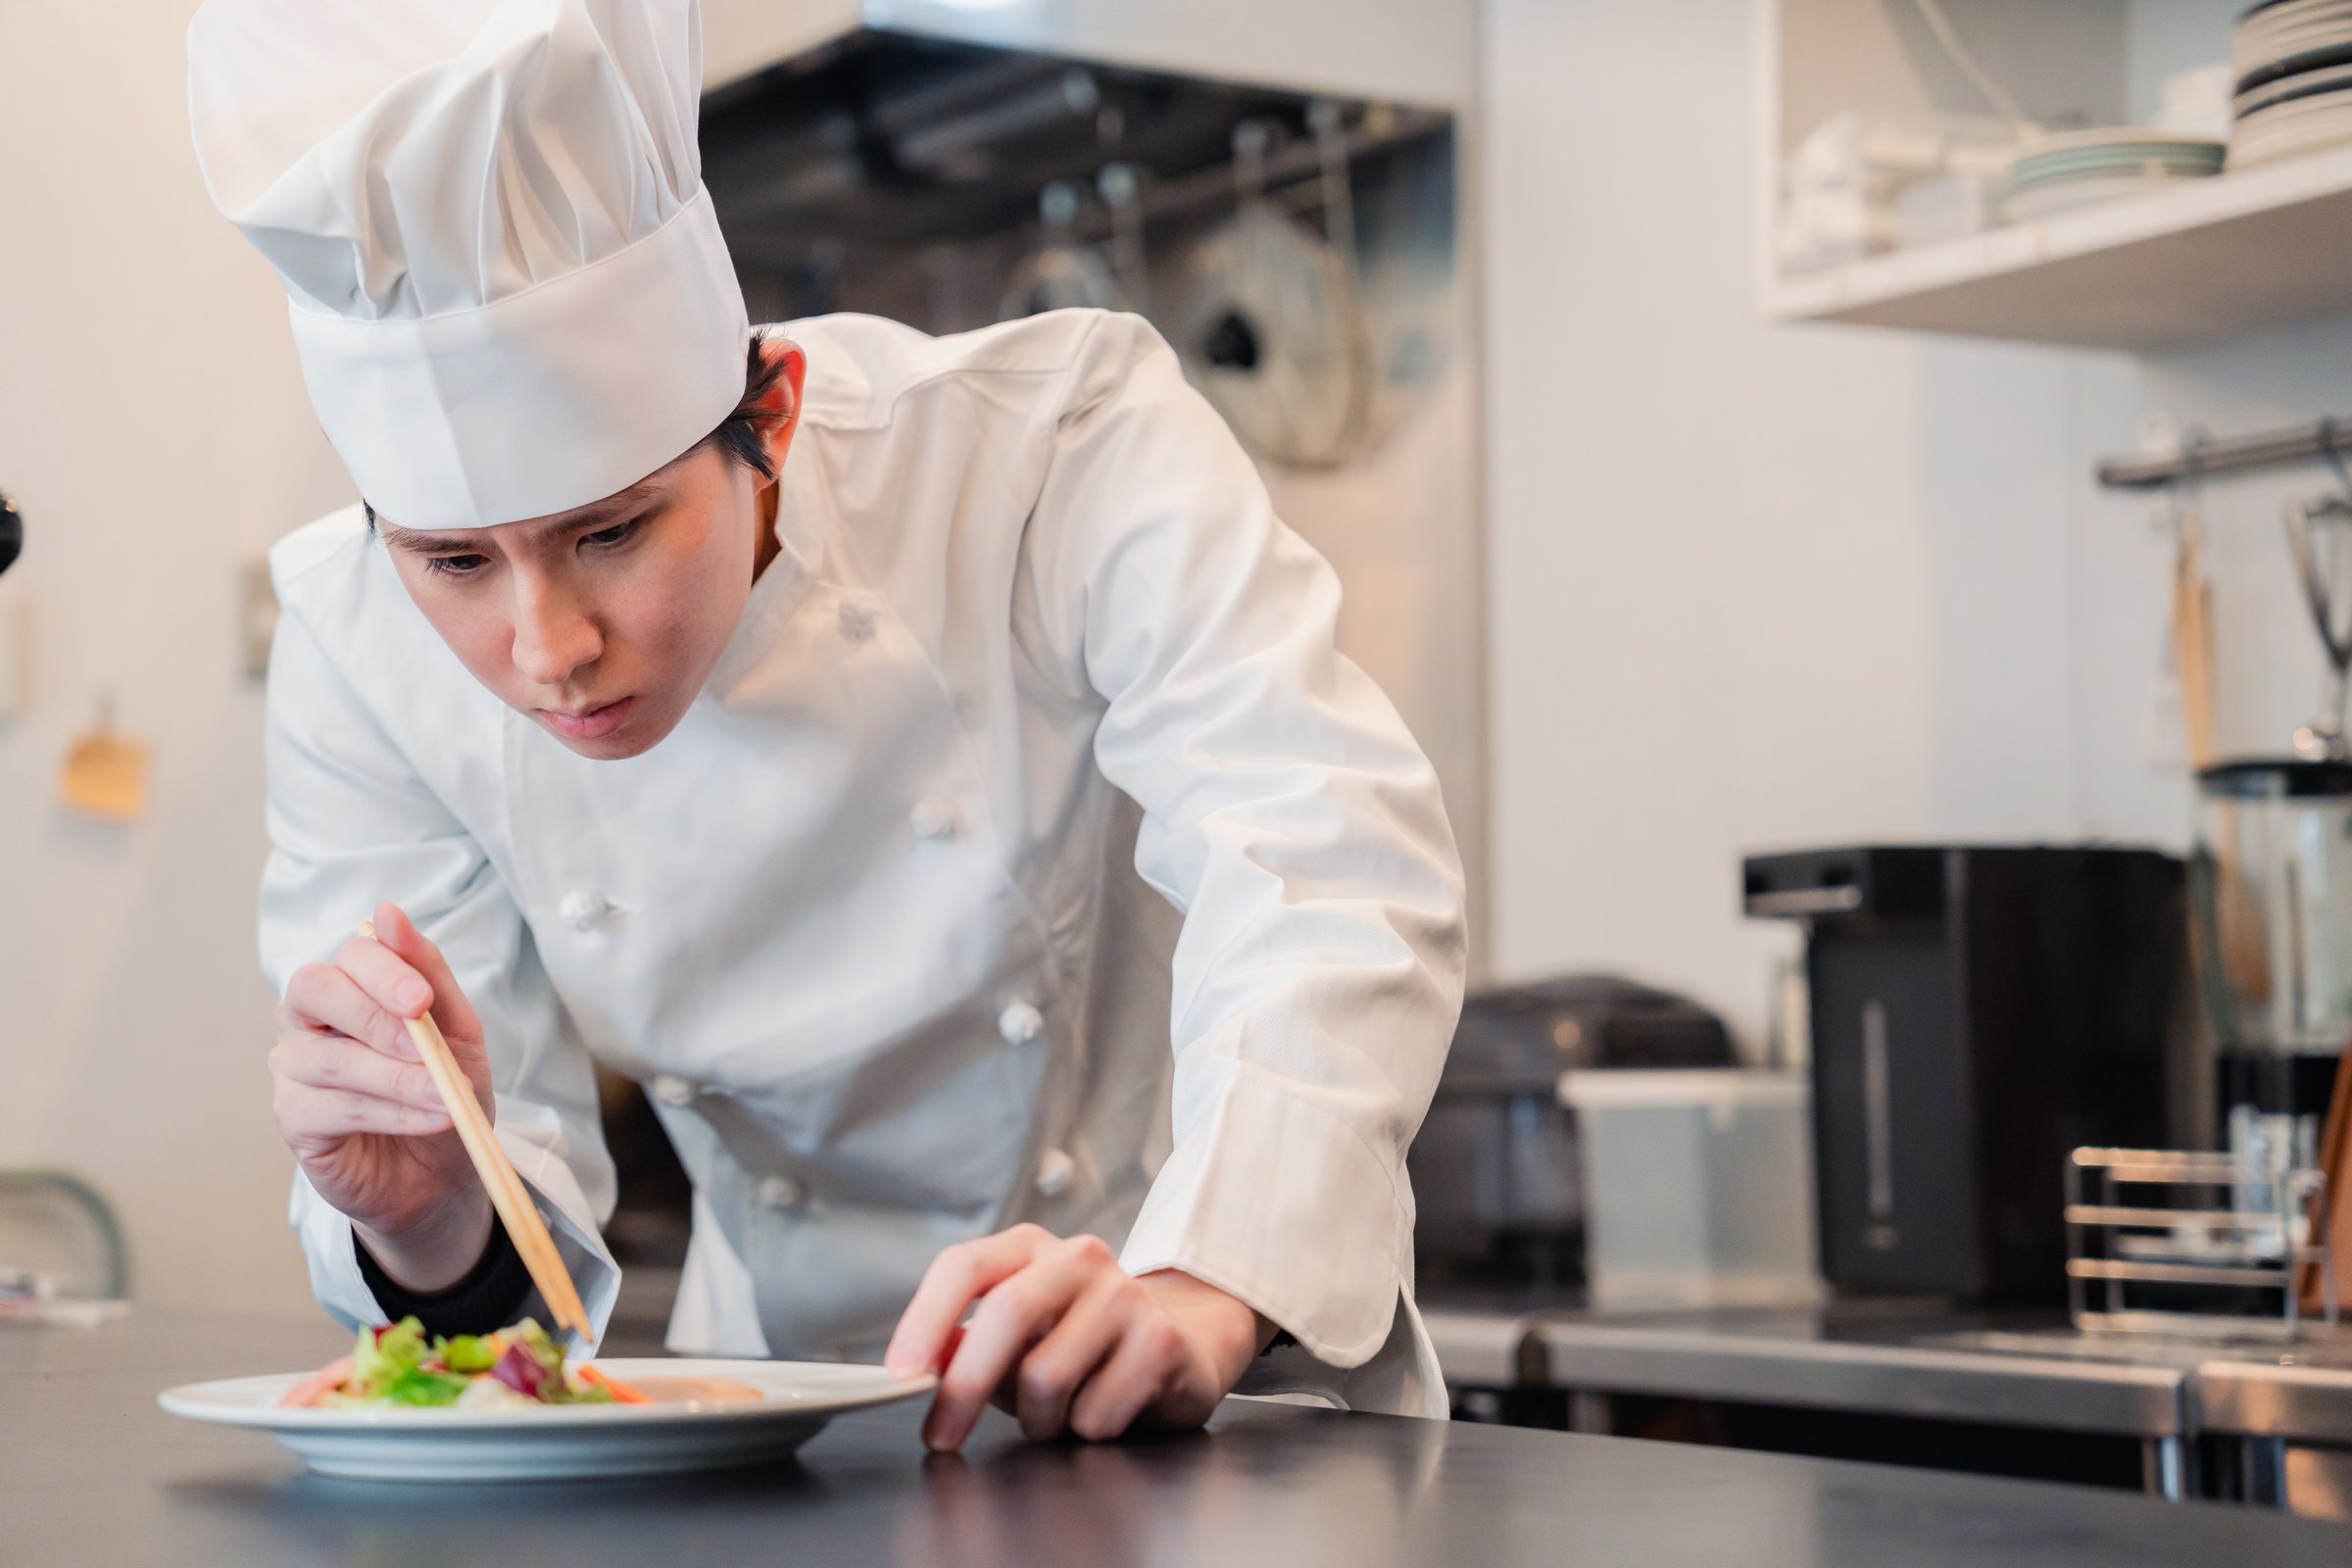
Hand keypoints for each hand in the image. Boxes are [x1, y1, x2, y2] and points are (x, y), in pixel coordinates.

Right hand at [268, 901, 494, 1290]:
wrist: (442, 1169)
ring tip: (444, 1096)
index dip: (383, 970)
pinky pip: (331, 1106)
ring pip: (330, 1057)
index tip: (422, 999)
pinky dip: (390, 1112)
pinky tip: (430, 1119)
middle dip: (374, 1013)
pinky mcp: (294, 1118)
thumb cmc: (443, 1087)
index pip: (349, 955)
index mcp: (350, 985)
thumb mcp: (455, 1028)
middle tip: (426, 1045)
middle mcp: (309, 1019)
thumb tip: (388, 913)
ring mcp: (294, 1068)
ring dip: (396, 1077)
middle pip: (315, 989)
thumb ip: (427, 972)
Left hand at [884, 1223, 1274, 1450]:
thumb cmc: (1083, 1345)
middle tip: (941, 1436)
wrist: (1181, 1344)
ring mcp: (1125, 1296)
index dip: (925, 1319)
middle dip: (964, 1387)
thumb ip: (968, 1345)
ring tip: (1054, 1413)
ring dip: (1037, 1419)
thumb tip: (928, 1363)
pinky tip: (1102, 1410)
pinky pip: (1093, 1414)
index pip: (965, 1266)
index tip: (901, 1372)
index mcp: (1031, 1248)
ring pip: (1045, 1378)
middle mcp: (1080, 1259)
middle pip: (1006, 1315)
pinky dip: (1084, 1432)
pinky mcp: (1160, 1342)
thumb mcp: (1018, 1339)